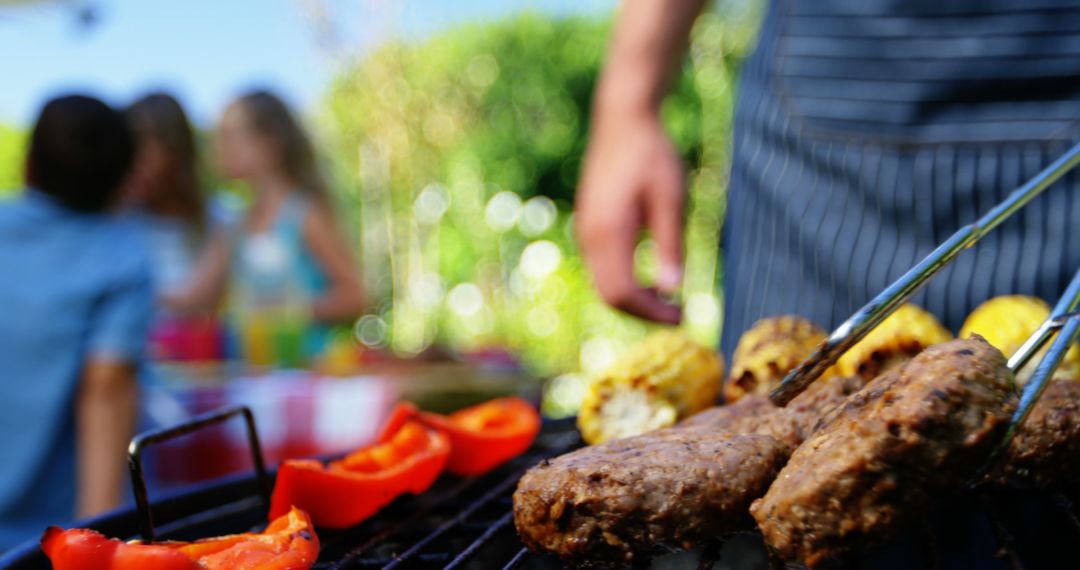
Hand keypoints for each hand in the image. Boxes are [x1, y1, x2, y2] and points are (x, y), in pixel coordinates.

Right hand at [576, 108, 684, 323]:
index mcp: (609, 231)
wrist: (623, 120)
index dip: (653, 312)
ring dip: (634, 300)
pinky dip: (624, 284)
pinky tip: (650, 277)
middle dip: (643, 312)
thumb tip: (673, 289)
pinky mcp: (588, 228)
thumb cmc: (652, 154)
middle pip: (610, 296)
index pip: (624, 292)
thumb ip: (670, 245)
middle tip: (679, 314)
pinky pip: (601, 270)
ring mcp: (585, 233)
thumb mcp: (670, 199)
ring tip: (668, 298)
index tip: (684, 315)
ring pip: (603, 286)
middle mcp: (590, 237)